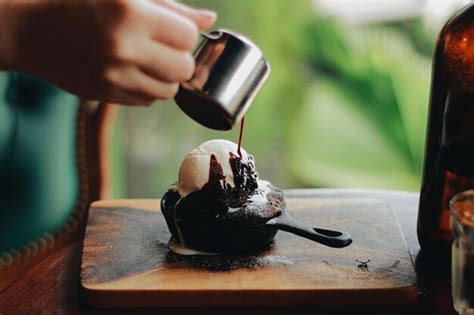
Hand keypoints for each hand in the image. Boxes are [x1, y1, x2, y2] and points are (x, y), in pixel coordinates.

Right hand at [0, 0, 215, 104]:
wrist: (30, 27)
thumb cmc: (79, 0)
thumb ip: (171, 6)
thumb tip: (209, 20)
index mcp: (130, 13)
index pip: (188, 36)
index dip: (184, 32)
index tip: (172, 29)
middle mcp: (122, 48)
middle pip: (184, 68)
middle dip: (180, 57)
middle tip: (163, 46)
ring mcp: (112, 76)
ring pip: (169, 91)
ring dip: (166, 76)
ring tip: (148, 60)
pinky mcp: (105, 95)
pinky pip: (147, 101)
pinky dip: (148, 88)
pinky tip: (132, 71)